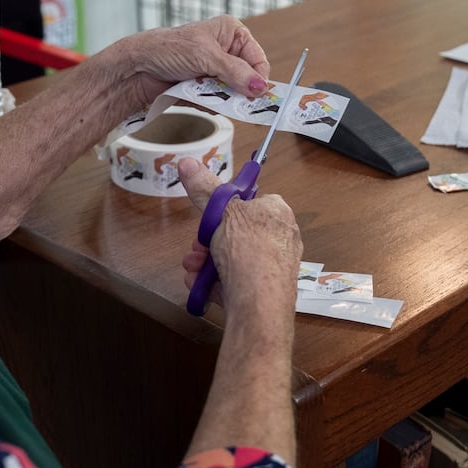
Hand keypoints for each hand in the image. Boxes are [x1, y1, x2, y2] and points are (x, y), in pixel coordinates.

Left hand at [111, 16, 272, 106]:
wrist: (137, 68)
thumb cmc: (166, 49)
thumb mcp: (205, 56)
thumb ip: (235, 72)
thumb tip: (260, 87)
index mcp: (231, 33)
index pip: (257, 59)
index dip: (258, 78)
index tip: (256, 95)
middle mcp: (225, 50)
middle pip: (247, 78)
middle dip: (238, 89)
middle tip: (232, 99)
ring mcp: (214, 70)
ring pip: (233, 92)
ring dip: (221, 97)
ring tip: (204, 91)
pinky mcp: (204, 87)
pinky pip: (218, 101)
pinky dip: (210, 103)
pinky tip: (196, 96)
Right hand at [177, 158, 301, 315]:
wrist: (259, 306)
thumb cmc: (250, 252)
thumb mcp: (221, 211)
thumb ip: (203, 188)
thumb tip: (187, 162)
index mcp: (278, 212)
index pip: (251, 201)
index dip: (225, 208)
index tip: (208, 217)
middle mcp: (280, 239)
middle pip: (235, 232)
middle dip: (208, 241)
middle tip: (197, 247)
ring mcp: (272, 268)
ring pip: (230, 258)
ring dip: (204, 262)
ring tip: (193, 267)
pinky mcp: (261, 291)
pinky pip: (232, 280)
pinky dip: (212, 282)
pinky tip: (199, 284)